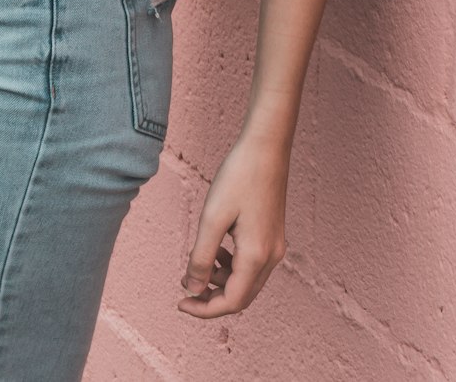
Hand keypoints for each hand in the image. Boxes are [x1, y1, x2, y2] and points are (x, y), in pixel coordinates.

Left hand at [178, 130, 289, 318]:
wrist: (266, 146)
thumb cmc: (239, 176)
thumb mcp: (212, 217)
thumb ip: (201, 258)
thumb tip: (193, 289)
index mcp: (257, 256)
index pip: (231, 302)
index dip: (204, 309)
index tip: (180, 303)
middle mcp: (271, 257)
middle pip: (241, 297)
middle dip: (212, 298)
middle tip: (185, 288)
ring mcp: (275, 246)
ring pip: (246, 282)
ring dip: (221, 281)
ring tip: (197, 265)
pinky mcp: (273, 235)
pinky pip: (251, 264)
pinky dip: (231, 266)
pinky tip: (216, 249)